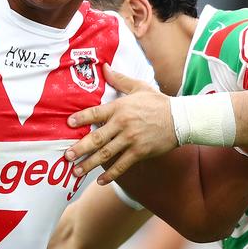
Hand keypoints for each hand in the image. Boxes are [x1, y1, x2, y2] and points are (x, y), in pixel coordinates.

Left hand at [65, 65, 176, 184]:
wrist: (181, 119)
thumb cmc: (158, 102)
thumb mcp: (139, 87)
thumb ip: (119, 80)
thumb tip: (104, 67)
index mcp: (120, 107)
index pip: (95, 113)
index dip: (81, 118)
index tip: (68, 124)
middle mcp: (123, 124)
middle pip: (97, 138)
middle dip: (80, 148)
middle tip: (66, 156)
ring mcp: (131, 139)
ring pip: (106, 154)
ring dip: (89, 164)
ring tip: (76, 171)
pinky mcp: (140, 152)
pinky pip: (122, 165)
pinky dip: (111, 175)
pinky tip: (100, 181)